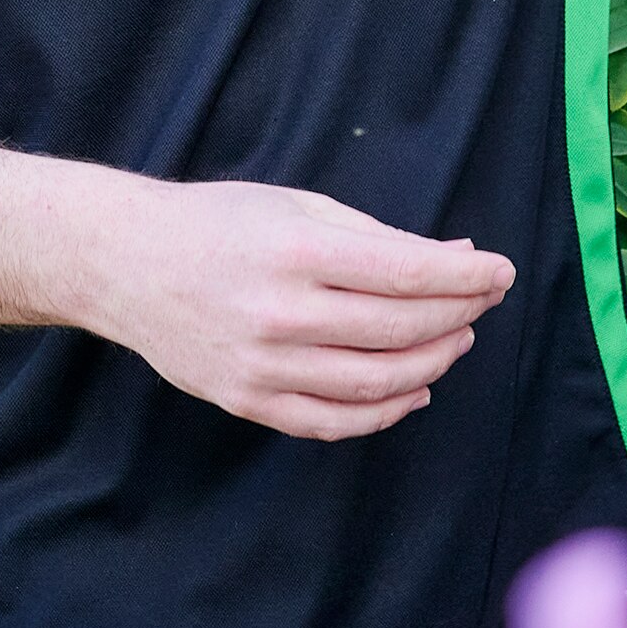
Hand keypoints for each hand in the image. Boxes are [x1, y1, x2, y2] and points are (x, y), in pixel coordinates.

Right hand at [79, 179, 513, 441]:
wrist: (125, 264)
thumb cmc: (218, 223)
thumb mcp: (298, 205)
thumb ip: (380, 236)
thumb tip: (459, 255)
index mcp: (296, 249)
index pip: (407, 271)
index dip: (466, 276)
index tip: (501, 271)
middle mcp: (280, 311)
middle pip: (400, 329)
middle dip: (457, 316)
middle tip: (480, 303)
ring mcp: (262, 364)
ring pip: (376, 382)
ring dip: (432, 364)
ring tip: (454, 342)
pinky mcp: (247, 401)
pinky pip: (333, 422)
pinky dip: (384, 412)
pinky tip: (413, 389)